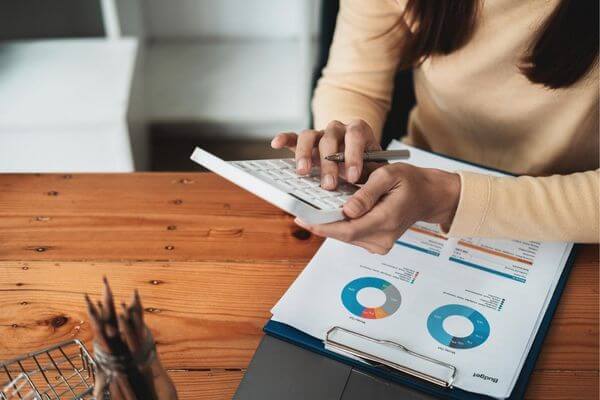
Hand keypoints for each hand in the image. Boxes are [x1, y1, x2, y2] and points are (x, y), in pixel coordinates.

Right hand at [271, 119, 380, 188]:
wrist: (362, 158)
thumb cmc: (368, 166)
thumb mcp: (376, 170)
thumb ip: (372, 178)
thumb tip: (368, 196)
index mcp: (358, 131)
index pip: (355, 136)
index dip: (353, 156)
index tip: (353, 177)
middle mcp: (338, 129)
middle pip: (330, 138)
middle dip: (329, 163)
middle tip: (329, 185)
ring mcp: (320, 134)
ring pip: (310, 136)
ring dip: (305, 154)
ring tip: (304, 172)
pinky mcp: (306, 142)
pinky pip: (293, 137)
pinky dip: (285, 139)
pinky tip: (276, 144)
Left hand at [294, 162, 460, 254]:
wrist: (429, 196)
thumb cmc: (411, 182)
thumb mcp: (388, 176)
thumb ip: (366, 193)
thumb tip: (347, 210)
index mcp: (386, 220)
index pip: (347, 229)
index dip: (322, 226)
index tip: (303, 219)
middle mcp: (383, 238)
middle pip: (343, 235)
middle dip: (320, 224)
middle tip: (299, 212)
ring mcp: (380, 244)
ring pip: (346, 236)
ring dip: (329, 225)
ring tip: (311, 211)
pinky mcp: (376, 243)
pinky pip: (352, 236)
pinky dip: (340, 225)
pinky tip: (330, 214)